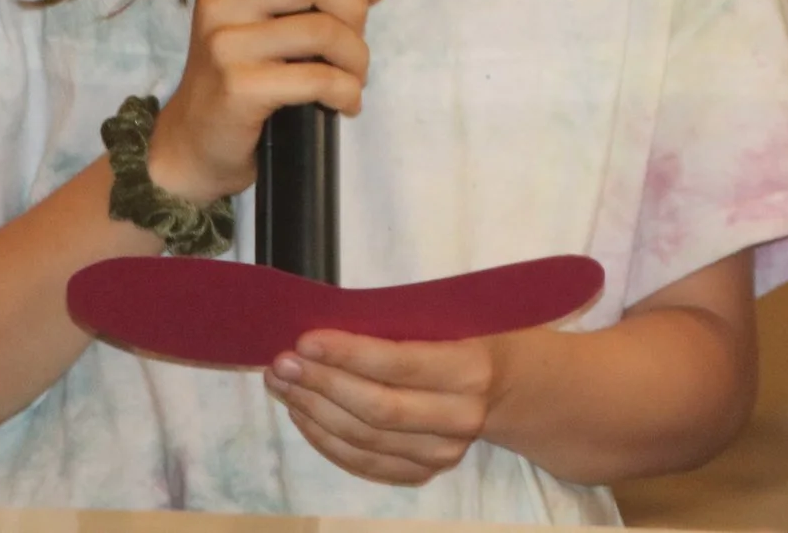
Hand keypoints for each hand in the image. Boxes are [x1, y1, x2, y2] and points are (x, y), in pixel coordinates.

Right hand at [146, 0, 386, 203]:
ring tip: (352, 78)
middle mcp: (219, 2)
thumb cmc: (238, 77)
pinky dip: (347, 92)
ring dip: (357, 59)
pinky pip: (320, 78)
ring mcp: (225, 44)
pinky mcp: (239, 86)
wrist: (194, 144)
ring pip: (325, 30)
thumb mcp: (270, 27)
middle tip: (354, 43)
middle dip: (355, 10)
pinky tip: (344, 103)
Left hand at [267, 330, 507, 485]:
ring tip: (282, 385)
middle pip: (376, 409)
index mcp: (470, 369)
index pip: (399, 365)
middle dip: (321, 385)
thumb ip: (401, 321)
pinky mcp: (422, 473)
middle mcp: (460, 418)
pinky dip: (325, 440)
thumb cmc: (469, 334)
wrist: (506, 385)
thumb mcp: (451, 315)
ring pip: (364, 440)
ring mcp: (442, 453)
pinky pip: (363, 463)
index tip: (305, 340)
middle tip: (281, 364)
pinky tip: (302, 414)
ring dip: (313, 412)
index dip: (348, 355)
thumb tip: (329, 321)